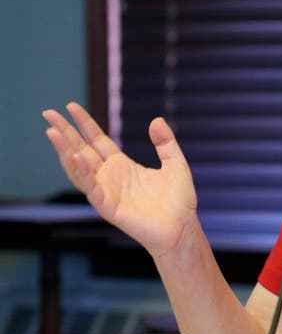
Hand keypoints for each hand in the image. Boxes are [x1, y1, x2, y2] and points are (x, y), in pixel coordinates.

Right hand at [42, 102, 197, 257]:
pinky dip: (82, 172)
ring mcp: (106, 191)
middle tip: (48, 112)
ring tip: (52, 132)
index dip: (84, 124)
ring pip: (78, 168)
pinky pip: (91, 188)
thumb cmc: (178, 200)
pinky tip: (75, 156)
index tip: (70, 106)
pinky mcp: (108, 206)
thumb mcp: (175, 163)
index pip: (97, 140)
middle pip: (81, 149)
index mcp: (122, 166)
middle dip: (65, 132)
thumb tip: (156, 119)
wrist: (182, 227)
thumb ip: (165, 142)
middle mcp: (109, 177)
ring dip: (64, 150)